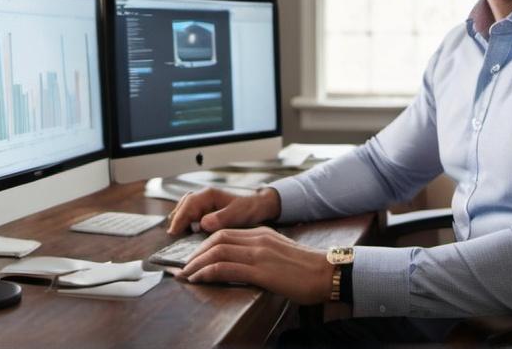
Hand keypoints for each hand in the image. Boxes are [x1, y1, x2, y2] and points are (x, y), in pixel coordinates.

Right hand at [166, 187, 280, 234]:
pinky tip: (188, 234)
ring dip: (180, 222)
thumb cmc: (250, 207)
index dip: (179, 218)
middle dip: (177, 221)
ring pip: (185, 211)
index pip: (188, 204)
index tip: (174, 232)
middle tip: (173, 237)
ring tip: (178, 236)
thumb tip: (203, 224)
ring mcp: (204, 204)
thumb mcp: (238, 213)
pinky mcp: (205, 212)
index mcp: (209, 195)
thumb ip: (222, 217)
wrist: (260, 206)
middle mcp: (204, 198)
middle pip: (183, 207)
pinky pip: (191, 216)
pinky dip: (187, 224)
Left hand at [176, 226, 332, 305]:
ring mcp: (259, 253)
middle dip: (195, 253)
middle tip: (183, 267)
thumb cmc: (308, 270)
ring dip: (196, 263)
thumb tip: (243, 266)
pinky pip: (225, 267)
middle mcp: (258, 239)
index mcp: (263, 234)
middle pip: (217, 238)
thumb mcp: (280, 255)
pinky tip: (199, 279)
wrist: (328, 273)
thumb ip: (262, 254)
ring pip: (217, 251)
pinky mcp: (261, 270)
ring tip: (185, 275)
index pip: (225, 233)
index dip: (205, 244)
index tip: (194, 257)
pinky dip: (207, 272)